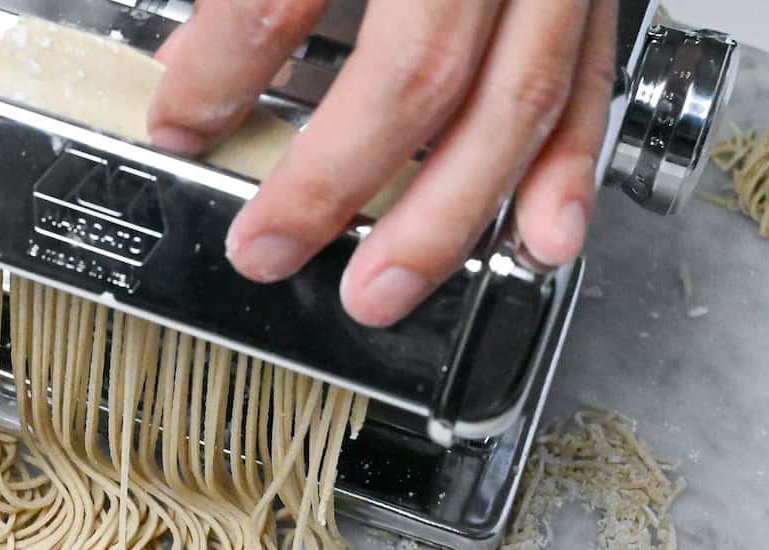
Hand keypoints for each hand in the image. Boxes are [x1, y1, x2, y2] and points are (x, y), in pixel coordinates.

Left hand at [148, 0, 617, 325]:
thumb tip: (186, 43)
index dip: (220, 70)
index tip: (176, 123)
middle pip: (416, 70)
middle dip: (332, 181)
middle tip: (266, 247)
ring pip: (514, 99)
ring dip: (446, 216)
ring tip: (382, 288)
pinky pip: (591, 77)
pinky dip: (565, 167)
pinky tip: (542, 238)